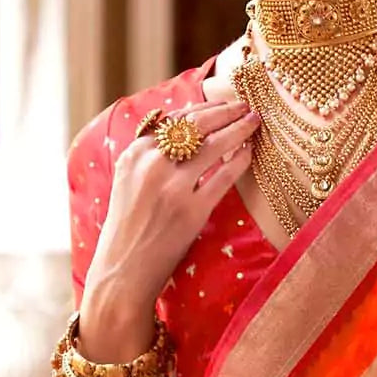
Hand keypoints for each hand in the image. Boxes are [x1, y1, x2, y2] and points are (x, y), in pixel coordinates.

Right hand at [78, 99, 259, 359]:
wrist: (122, 272)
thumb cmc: (127, 230)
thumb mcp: (127, 183)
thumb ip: (148, 156)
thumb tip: (178, 127)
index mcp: (134, 155)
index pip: (175, 119)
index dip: (204, 109)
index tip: (222, 104)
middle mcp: (151, 165)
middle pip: (196, 125)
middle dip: (225, 111)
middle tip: (246, 105)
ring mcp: (172, 187)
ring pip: (214, 144)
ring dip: (239, 128)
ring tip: (254, 121)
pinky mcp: (191, 210)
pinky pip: (224, 175)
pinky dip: (240, 160)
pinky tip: (249, 152)